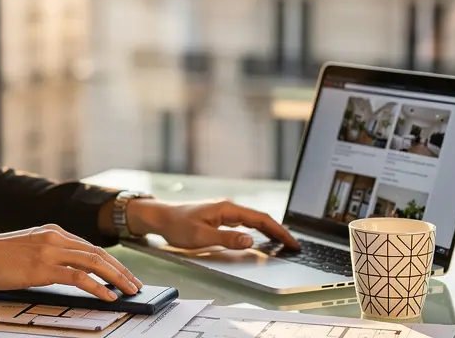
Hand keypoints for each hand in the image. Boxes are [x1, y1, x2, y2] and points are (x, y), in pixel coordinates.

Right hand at [0, 224, 142, 301]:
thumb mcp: (26, 248)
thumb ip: (47, 254)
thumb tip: (65, 271)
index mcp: (51, 231)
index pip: (90, 246)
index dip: (111, 261)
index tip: (123, 273)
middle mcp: (54, 237)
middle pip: (98, 252)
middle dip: (121, 270)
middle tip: (135, 283)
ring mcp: (49, 251)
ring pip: (94, 262)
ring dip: (116, 278)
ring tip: (129, 290)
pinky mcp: (43, 267)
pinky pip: (79, 277)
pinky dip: (98, 286)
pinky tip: (108, 296)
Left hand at [127, 199, 299, 250]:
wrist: (160, 217)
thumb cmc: (177, 226)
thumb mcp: (200, 236)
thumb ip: (226, 239)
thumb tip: (250, 241)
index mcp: (227, 209)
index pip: (260, 219)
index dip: (279, 231)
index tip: (292, 243)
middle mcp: (228, 208)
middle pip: (261, 218)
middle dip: (279, 231)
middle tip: (294, 246)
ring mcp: (225, 212)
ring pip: (254, 220)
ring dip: (270, 231)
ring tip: (284, 243)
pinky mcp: (220, 218)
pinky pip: (245, 223)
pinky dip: (258, 231)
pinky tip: (261, 239)